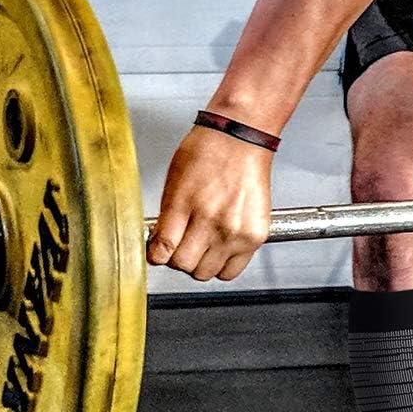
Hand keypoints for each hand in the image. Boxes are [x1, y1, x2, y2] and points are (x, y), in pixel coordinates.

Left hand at [147, 126, 274, 282]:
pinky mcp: (255, 237)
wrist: (242, 139)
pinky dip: (224, 264)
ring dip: (202, 263)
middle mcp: (211, 222)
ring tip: (205, 244)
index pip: (162, 252)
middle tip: (184, 243)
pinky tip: (222, 247)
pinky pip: (232, 271)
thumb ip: (167, 219)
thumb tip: (160, 246)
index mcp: (185, 207)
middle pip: (184, 266)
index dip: (157, 254)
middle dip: (180, 257)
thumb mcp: (175, 183)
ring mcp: (235, 232)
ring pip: (206, 273)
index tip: (159, 251)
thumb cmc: (208, 151)